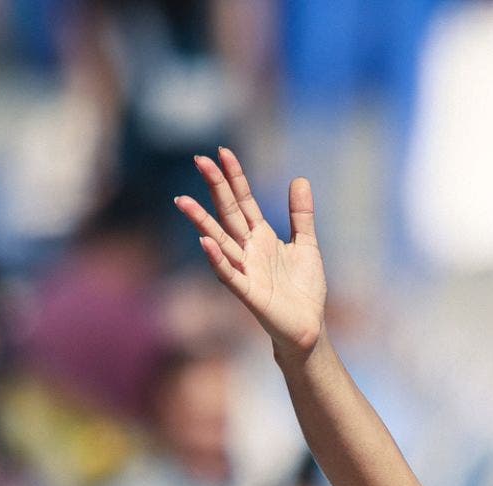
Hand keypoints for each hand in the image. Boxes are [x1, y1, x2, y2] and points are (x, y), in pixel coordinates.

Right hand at [175, 148, 327, 355]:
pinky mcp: (249, 293)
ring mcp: (246, 270)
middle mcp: (248, 250)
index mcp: (261, 237)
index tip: (223, 152)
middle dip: (216, 188)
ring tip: (182, 200)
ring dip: (201, 221)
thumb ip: (301, 215)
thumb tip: (299, 179)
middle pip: (228, 213)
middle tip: (200, 159)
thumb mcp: (307, 245)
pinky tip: (206, 242)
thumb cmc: (304, 288)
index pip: (244, 201)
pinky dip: (217, 258)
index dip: (235, 178)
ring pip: (219, 240)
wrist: (310, 326)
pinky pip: (229, 274)